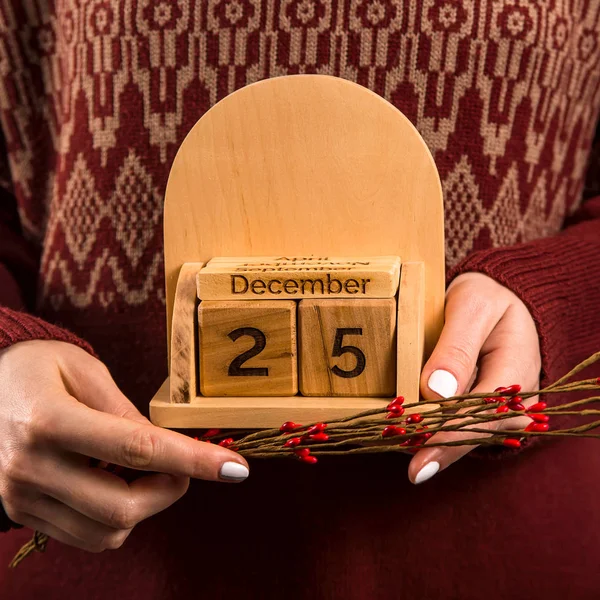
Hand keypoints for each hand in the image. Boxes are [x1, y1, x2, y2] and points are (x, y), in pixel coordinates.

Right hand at [0, 340, 248, 550]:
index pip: (137, 449)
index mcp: (47, 420)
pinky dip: (116, 517)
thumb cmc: (35, 368)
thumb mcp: (83, 370)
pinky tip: (114, 482)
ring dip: (145, 506)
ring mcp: (21, 496)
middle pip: (123, 505)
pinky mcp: (21, 512)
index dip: (193, 460)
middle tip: (181, 464)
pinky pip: (85, 536)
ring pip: (107, 532)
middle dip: (171, 489)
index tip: (236, 468)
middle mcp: (30, 467)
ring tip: (143, 470)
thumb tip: (167, 447)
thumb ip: (125, 411)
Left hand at [409, 273, 541, 483]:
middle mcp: (513, 401)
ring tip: (394, 449)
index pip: (483, 415)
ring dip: (430, 444)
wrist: (499, 300)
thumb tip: (436, 392)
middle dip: (436, 449)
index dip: (450, 438)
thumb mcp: (473, 307)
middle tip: (403, 465)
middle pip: (472, 433)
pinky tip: (403, 436)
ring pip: (462, 434)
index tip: (421, 459)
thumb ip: (456, 347)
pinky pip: (455, 424)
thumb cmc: (486, 299)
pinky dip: (430, 430)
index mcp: (516, 372)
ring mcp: (498, 409)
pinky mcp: (480, 409)